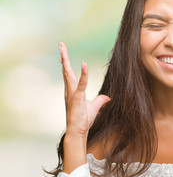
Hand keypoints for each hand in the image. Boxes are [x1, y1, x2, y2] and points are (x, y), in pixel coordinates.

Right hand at [59, 42, 109, 172]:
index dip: (68, 63)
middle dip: (63, 57)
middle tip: (60, 44)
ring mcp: (72, 94)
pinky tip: (84, 64)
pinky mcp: (77, 98)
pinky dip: (83, 74)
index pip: (69, 74)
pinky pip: (81, 84)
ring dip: (66, 61)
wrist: (78, 131)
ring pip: (68, 74)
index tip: (64, 52)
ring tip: (63, 50)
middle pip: (66, 70)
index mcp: (72, 91)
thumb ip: (100, 100)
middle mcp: (69, 90)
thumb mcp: (94, 107)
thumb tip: (107, 97)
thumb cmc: (83, 120)